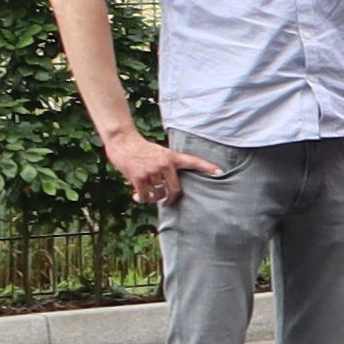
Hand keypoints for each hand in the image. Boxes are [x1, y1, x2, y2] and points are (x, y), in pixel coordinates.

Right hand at [103, 124, 220, 209]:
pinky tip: (136, 196)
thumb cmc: (140, 149)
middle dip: (170, 199)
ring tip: (145, 194)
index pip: (193, 162)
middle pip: (175, 190)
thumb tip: (166, 188)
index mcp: (172, 157)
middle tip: (166, 202)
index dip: (207, 168)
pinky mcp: (140, 177)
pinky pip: (145, 196)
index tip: (221, 172)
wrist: (123, 141)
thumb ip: (167, 166)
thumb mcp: (159, 153)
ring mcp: (153, 171)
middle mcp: (165, 164)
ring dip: (152, 197)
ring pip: (158, 194)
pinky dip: (141, 199)